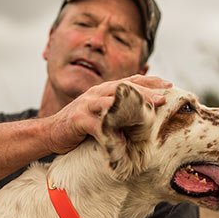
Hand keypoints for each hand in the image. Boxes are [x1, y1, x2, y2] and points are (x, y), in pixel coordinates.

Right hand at [45, 74, 171, 153]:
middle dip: (146, 90)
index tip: (169, 85)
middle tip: (164, 97)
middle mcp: (96, 93)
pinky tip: (125, 136)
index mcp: (103, 91)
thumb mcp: (101, 117)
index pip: (130, 81)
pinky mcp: (80, 119)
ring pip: (114, 100)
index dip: (150, 81)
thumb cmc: (78, 128)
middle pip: (125, 87)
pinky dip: (112, 130)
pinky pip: (99, 123)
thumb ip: (117, 115)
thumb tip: (141, 121)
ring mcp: (87, 104)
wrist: (49, 134)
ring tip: (150, 109)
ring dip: (133, 103)